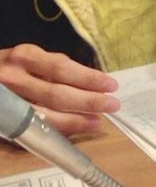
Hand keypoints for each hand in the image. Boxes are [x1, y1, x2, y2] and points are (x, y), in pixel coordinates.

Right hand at [0, 44, 118, 134]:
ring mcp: (7, 101)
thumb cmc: (7, 67)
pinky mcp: (3, 119)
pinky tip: (72, 129)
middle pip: (57, 93)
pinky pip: (33, 126)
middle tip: (113, 105)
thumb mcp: (27, 58)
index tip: (111, 85)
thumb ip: (51, 68)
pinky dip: (55, 128)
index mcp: (25, 57)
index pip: (62, 68)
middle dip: (88, 101)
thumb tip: (88, 82)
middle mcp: (14, 77)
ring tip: (96, 121)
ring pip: (45, 114)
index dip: (88, 78)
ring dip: (75, 120)